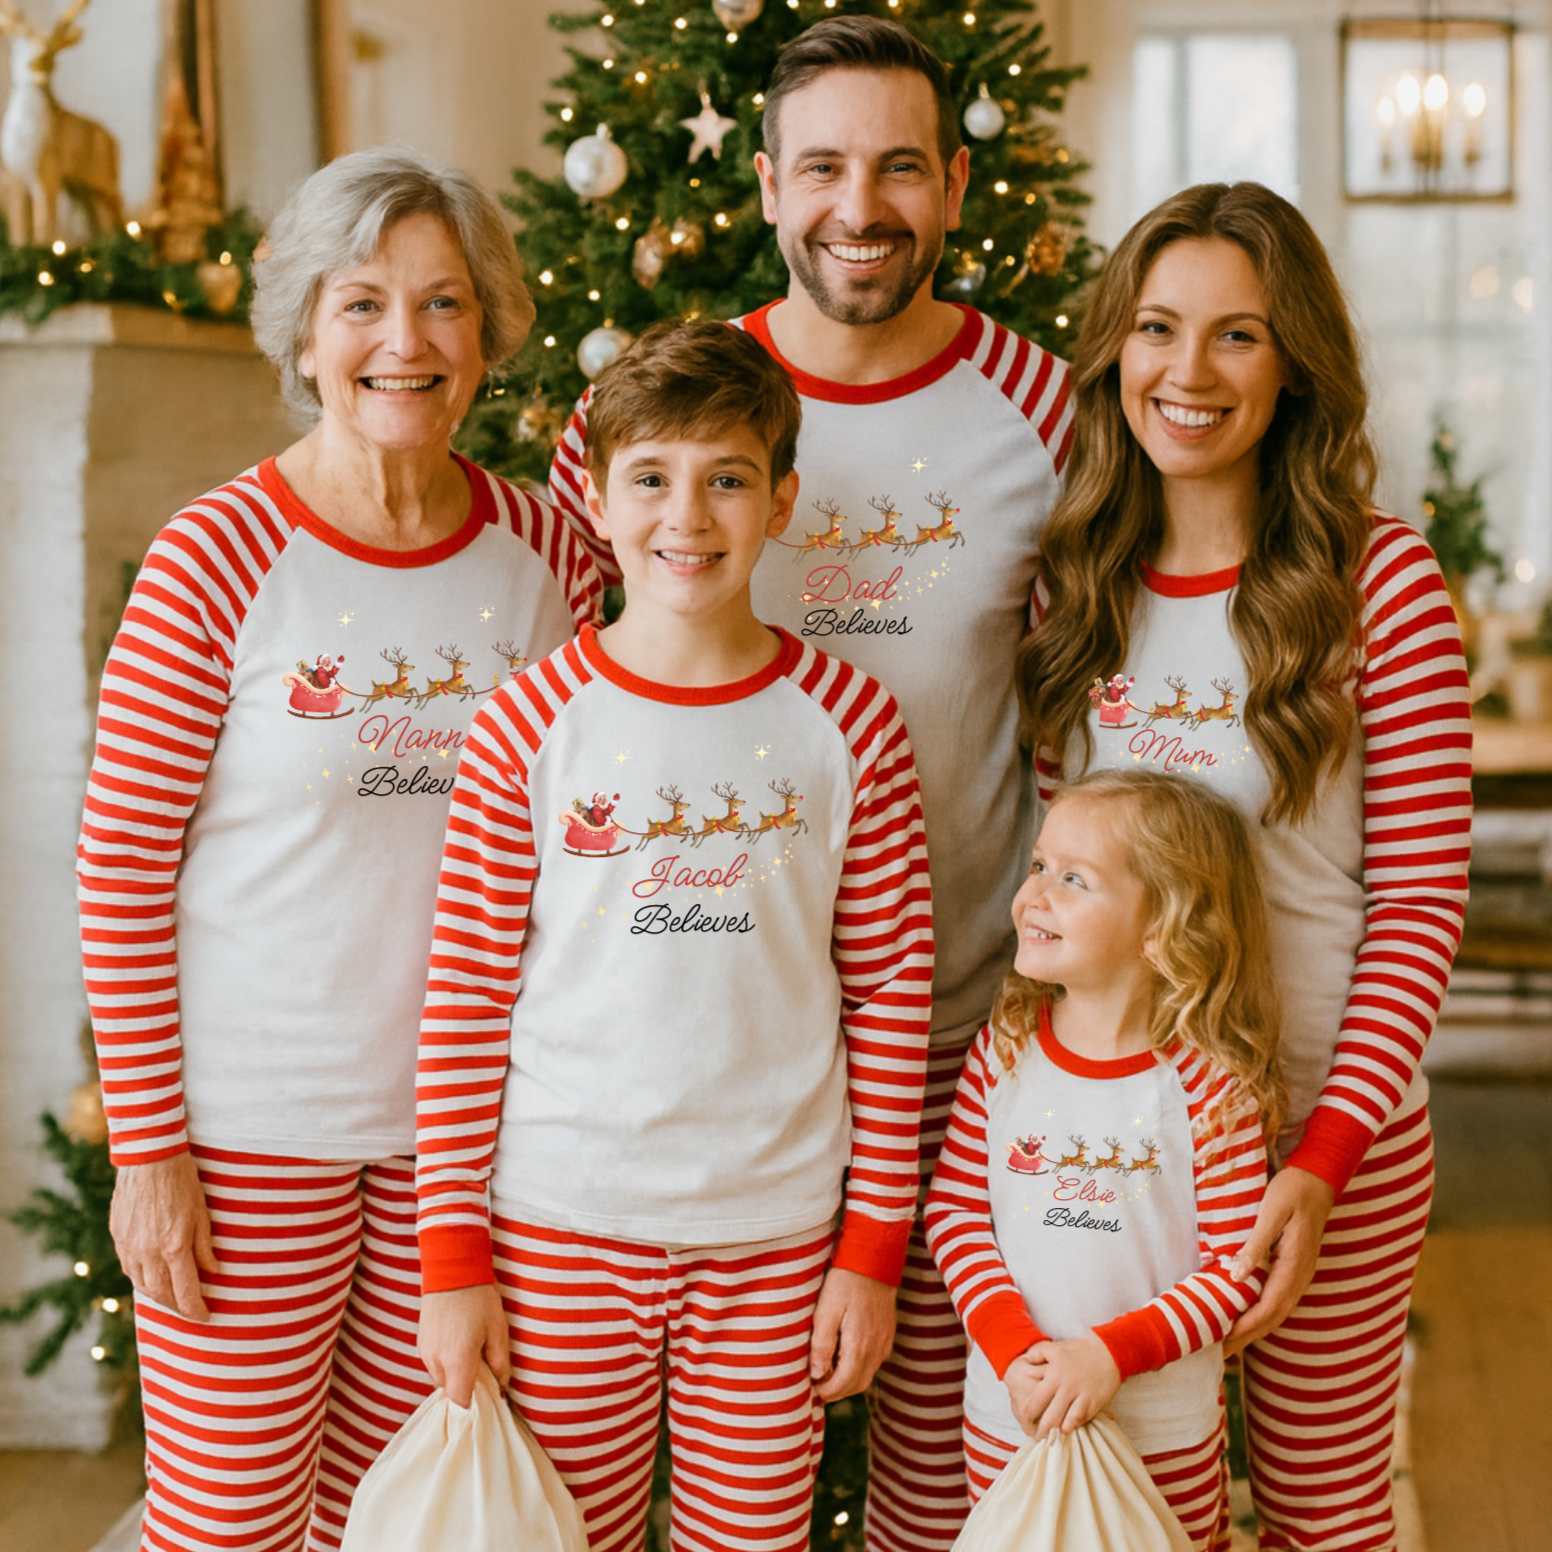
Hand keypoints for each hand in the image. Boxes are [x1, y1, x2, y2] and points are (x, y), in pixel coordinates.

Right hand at [109, 1152, 217, 1321]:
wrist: (149, 1159)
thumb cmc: (182, 1182)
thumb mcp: (201, 1212)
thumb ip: (204, 1246)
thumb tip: (212, 1272)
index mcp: (174, 1247)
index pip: (185, 1292)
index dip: (196, 1309)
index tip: (205, 1317)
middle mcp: (148, 1252)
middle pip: (161, 1295)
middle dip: (177, 1307)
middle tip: (190, 1310)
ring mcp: (129, 1247)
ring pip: (142, 1285)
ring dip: (158, 1297)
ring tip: (173, 1298)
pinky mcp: (118, 1238)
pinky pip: (129, 1269)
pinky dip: (142, 1279)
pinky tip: (152, 1278)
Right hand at [418, 1284, 510, 1406]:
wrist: (452, 1269)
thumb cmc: (480, 1299)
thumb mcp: (498, 1330)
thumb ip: (500, 1364)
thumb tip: (501, 1387)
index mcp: (457, 1360)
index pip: (459, 1402)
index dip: (472, 1407)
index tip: (485, 1401)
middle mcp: (436, 1361)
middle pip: (451, 1391)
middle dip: (467, 1386)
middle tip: (485, 1369)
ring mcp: (425, 1351)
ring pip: (442, 1377)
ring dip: (456, 1372)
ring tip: (473, 1349)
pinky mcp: (421, 1342)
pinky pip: (435, 1363)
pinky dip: (447, 1361)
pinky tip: (460, 1340)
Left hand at [809, 1267, 896, 1401]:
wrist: (873, 1259)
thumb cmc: (845, 1282)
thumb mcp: (825, 1311)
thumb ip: (821, 1344)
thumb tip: (817, 1374)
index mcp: (859, 1346)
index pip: (843, 1384)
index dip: (826, 1392)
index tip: (811, 1390)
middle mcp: (876, 1349)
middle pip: (857, 1384)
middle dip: (837, 1392)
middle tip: (817, 1388)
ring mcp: (884, 1341)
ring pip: (867, 1375)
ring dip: (848, 1382)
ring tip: (828, 1375)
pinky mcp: (887, 1333)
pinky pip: (875, 1362)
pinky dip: (859, 1369)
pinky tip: (845, 1359)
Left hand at [1004, 1335, 1120, 1438]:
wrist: (1109, 1352)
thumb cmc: (1079, 1350)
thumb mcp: (1055, 1347)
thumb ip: (1037, 1353)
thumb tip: (1025, 1361)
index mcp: (1053, 1376)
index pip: (1035, 1401)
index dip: (1027, 1415)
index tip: (1025, 1421)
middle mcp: (1066, 1389)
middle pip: (1050, 1417)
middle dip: (1042, 1430)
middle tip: (1037, 1435)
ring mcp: (1081, 1398)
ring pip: (1067, 1423)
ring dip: (1058, 1432)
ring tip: (1052, 1436)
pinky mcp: (1094, 1403)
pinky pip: (1082, 1420)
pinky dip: (1074, 1426)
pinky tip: (1067, 1428)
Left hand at [1224, 1165, 1334, 1356]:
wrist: (1318, 1180)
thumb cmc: (1292, 1191)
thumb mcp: (1271, 1212)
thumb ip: (1256, 1245)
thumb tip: (1236, 1275)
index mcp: (1294, 1266)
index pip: (1267, 1308)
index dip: (1245, 1327)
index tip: (1223, 1340)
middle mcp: (1300, 1277)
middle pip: (1273, 1317)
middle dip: (1246, 1336)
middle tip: (1219, 1351)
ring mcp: (1301, 1275)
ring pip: (1277, 1311)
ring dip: (1254, 1328)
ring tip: (1228, 1340)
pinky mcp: (1296, 1269)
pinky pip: (1278, 1299)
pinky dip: (1262, 1313)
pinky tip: (1245, 1314)